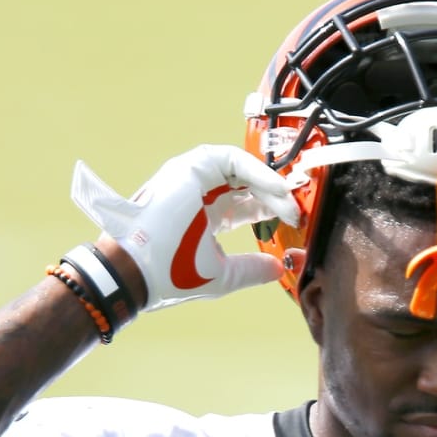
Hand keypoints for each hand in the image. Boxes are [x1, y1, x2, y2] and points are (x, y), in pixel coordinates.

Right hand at [70, 144, 299, 311]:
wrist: (137, 270)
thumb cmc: (171, 275)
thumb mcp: (221, 276)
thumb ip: (250, 269)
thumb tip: (279, 267)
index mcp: (204, 214)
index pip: (245, 204)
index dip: (271, 210)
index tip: (293, 221)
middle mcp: (200, 192)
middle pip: (248, 185)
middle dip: (277, 196)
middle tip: (299, 211)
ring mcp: (194, 176)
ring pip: (244, 170)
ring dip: (271, 185)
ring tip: (291, 204)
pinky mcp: (192, 166)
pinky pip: (235, 161)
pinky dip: (259, 172)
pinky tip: (278, 190)